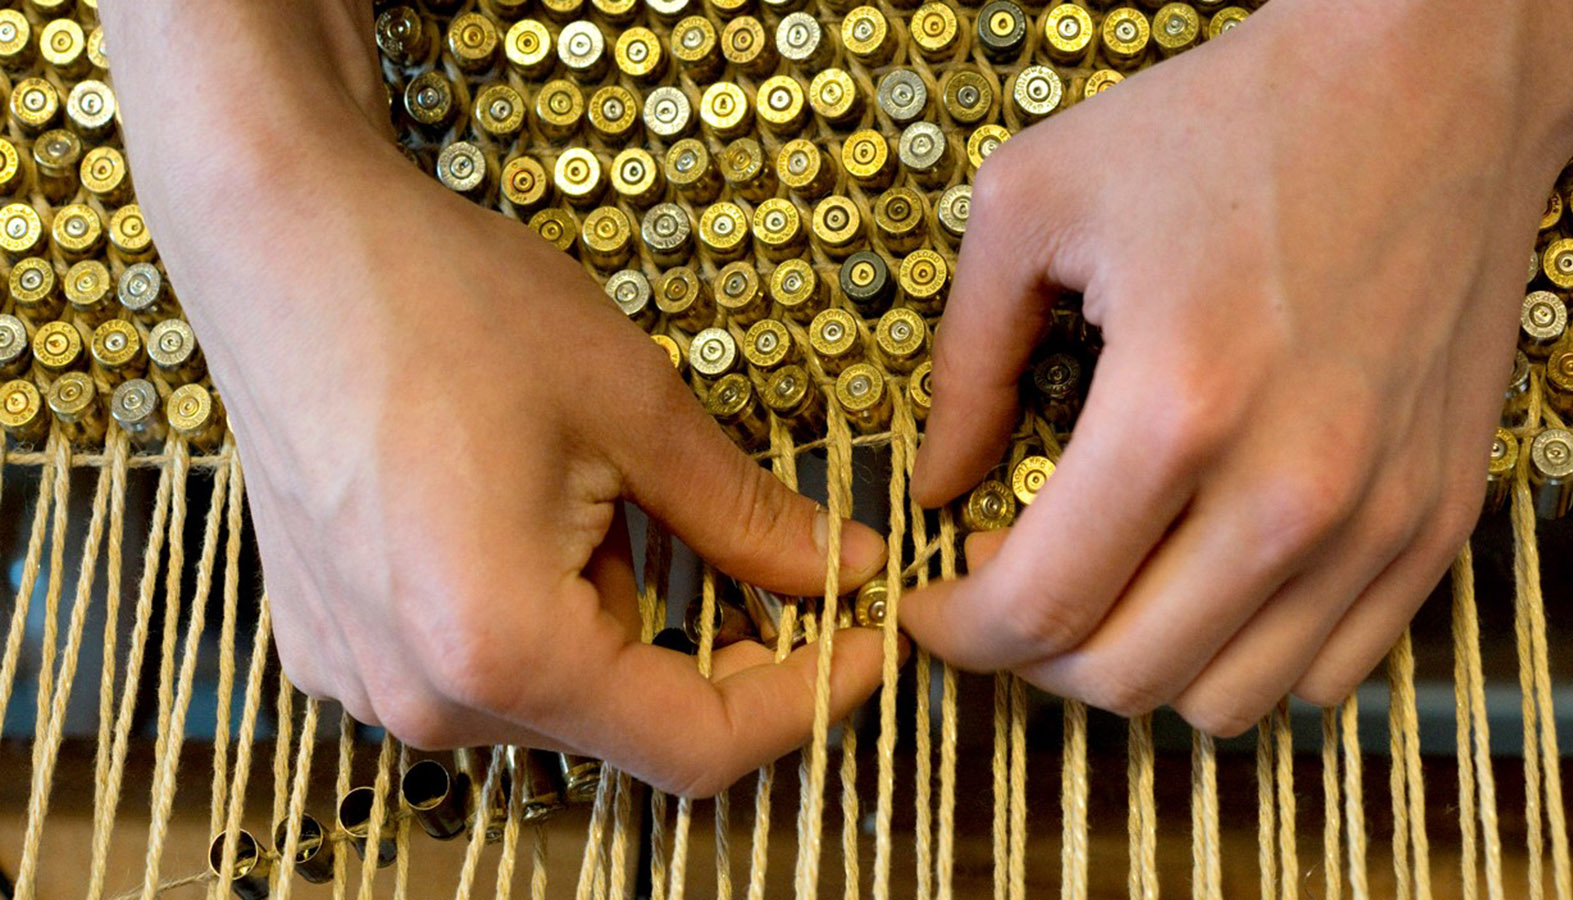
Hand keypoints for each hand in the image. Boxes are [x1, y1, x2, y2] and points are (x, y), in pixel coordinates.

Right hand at [106, 0, 888, 796]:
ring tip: (622, 503)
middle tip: (788, 565)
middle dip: (721, 654)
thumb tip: (842, 570)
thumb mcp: (636, 409)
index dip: (804, 703)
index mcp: (502, 650)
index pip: (696, 744)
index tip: (865, 648)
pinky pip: (478, 666)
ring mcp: (362, 678)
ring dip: (625, 623)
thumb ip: (747, 519)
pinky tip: (543, 516)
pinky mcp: (332, 644)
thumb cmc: (447, 307)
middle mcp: (421, 697)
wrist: (284, 242)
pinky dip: (545, 613)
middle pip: (626, 723)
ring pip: (557, 695)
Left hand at [905, 0, 1572, 733]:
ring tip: (1114, 582)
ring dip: (1144, 667)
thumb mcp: (1039, 199)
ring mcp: (1379, 517)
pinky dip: (1253, 657)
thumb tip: (938, 483)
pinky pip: (1333, 674)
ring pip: (1230, 702)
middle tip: (1009, 584)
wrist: (1433, 83)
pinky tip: (1211, 578)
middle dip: (1034, 660)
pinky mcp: (1441, 518)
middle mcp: (1290, 489)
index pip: (1037, 611)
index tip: (935, 601)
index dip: (959, 630)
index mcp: (1175, 407)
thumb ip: (967, 361)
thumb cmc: (1230, 123)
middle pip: (1126, 681)